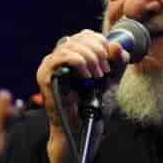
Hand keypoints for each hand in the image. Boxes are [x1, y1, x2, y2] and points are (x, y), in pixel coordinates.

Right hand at [35, 30, 128, 162]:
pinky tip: (87, 77)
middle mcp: (59, 57)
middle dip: (98, 51)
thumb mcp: (111, 81)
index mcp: (73, 55)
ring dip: (90, 58)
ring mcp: (50, 64)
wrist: (82, 128)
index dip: (100, 42)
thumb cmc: (93, 106)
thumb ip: (117, 64)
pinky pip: (62, 57)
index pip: (86, 35)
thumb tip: (118, 46)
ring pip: (71, 45)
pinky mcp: (44, 74)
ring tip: (97, 76)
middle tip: (104, 70)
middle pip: (79, 37)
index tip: (110, 60)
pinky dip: (79, 63)